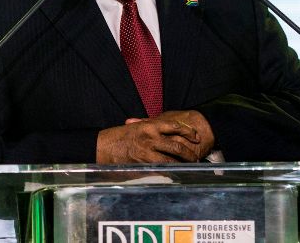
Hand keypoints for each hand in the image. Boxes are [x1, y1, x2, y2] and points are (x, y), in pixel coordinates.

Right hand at [96, 111, 214, 163]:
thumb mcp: (136, 126)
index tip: (196, 137)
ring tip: (189, 167)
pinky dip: (169, 171)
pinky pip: (160, 168)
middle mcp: (151, 137)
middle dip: (189, 153)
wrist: (104, 146)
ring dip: (182, 164)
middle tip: (196, 157)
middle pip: (177, 145)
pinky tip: (175, 173)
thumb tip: (165, 128)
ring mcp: (147, 151)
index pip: (175, 126)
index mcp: (150, 125)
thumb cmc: (119, 136)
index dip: (189, 132)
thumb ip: (150, 126)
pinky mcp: (143, 163)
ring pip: (171, 159)